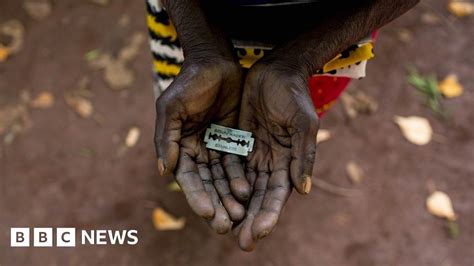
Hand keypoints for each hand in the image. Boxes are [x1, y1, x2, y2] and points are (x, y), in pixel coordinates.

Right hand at [155, 58, 249, 232]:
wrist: (215, 61)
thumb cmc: (189, 82)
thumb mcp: (172, 106)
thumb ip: (165, 137)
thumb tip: (163, 171)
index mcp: (179, 146)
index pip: (188, 178)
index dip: (197, 196)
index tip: (207, 213)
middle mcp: (197, 151)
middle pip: (206, 184)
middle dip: (215, 204)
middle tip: (225, 225)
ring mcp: (216, 147)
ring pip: (223, 178)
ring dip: (229, 197)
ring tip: (239, 215)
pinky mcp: (234, 141)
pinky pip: (238, 164)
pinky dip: (241, 179)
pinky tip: (248, 192)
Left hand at [235, 63, 318, 249]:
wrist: (276, 71)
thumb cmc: (294, 96)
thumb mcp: (303, 123)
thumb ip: (304, 156)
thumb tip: (303, 191)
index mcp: (288, 161)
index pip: (277, 194)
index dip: (268, 214)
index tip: (258, 233)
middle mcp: (270, 162)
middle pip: (259, 197)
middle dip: (250, 220)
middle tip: (241, 243)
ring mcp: (253, 154)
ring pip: (241, 187)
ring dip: (234, 208)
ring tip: (224, 228)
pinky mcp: (237, 142)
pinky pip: (228, 167)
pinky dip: (222, 184)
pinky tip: (213, 199)